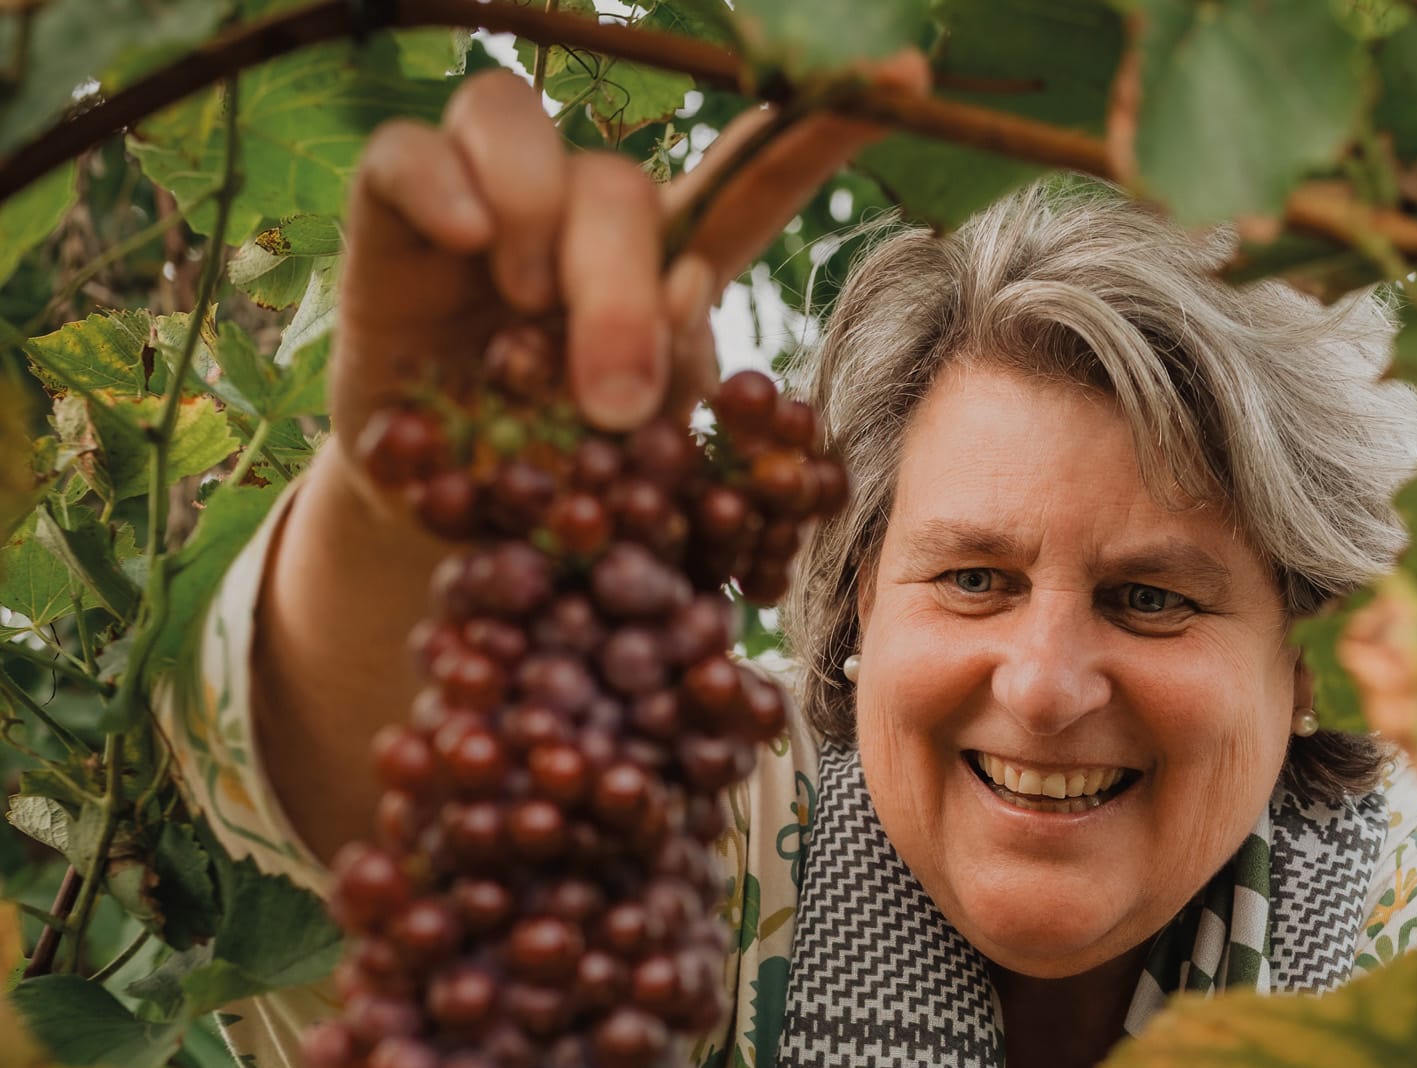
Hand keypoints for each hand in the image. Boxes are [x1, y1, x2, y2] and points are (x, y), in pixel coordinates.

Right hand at [331, 53, 927, 499]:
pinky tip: (467, 240)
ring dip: (537, 224)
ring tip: (528, 315)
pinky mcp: (394, 208)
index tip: (909, 80)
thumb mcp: (638, 465)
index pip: (750, 183)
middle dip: (623, 292)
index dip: (822, 128)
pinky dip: (441, 182)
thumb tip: (683, 298)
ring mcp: (484, 199)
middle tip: (615, 401)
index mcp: (663, 265)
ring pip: (520, 132)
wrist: (442, 525)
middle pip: (620, 186)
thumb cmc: (560, 488)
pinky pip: (408, 152)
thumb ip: (678, 395)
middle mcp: (579, 212)